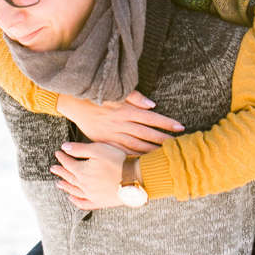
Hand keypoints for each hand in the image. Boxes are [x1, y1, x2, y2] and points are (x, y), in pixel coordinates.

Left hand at [51, 142, 126, 209]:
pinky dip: (76, 201)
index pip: (68, 163)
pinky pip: (84, 203)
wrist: (134, 178)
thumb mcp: (98, 149)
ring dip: (65, 186)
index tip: (58, 152)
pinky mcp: (100, 202)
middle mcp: (84, 185)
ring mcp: (91, 195)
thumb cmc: (117, 160)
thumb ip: (79, 149)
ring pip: (73, 191)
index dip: (62, 157)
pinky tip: (72, 198)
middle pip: (68, 177)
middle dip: (60, 171)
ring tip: (58, 183)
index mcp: (82, 171)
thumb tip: (63, 147)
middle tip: (53, 168)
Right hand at [56, 90, 183, 154]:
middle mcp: (121, 123)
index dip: (166, 122)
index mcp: (126, 109)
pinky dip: (134, 156)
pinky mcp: (106, 142)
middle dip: (163, 139)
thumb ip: (135, 97)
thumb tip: (153, 104)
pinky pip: (122, 151)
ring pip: (136, 144)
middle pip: (146, 133)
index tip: (179, 127)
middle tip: (177, 145)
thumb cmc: (98, 96)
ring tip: (166, 154)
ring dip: (152, 150)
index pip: (151, 117)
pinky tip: (144, 160)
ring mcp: (113, 134)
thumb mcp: (117, 93)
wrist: (75, 104)